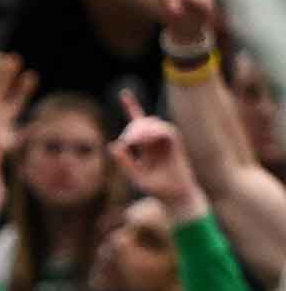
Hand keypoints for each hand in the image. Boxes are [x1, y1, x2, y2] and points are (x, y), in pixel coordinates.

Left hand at [111, 90, 206, 220]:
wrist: (175, 197)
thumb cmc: (156, 188)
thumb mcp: (135, 176)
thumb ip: (124, 162)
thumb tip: (114, 145)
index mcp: (146, 146)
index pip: (138, 122)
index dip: (132, 106)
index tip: (124, 93)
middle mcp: (156, 141)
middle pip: (144, 121)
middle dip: (134, 127)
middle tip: (129, 141)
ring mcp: (167, 143)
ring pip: (156, 124)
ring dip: (144, 128)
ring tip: (135, 140)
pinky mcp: (177, 147)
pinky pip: (168, 132)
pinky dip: (157, 131)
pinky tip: (147, 137)